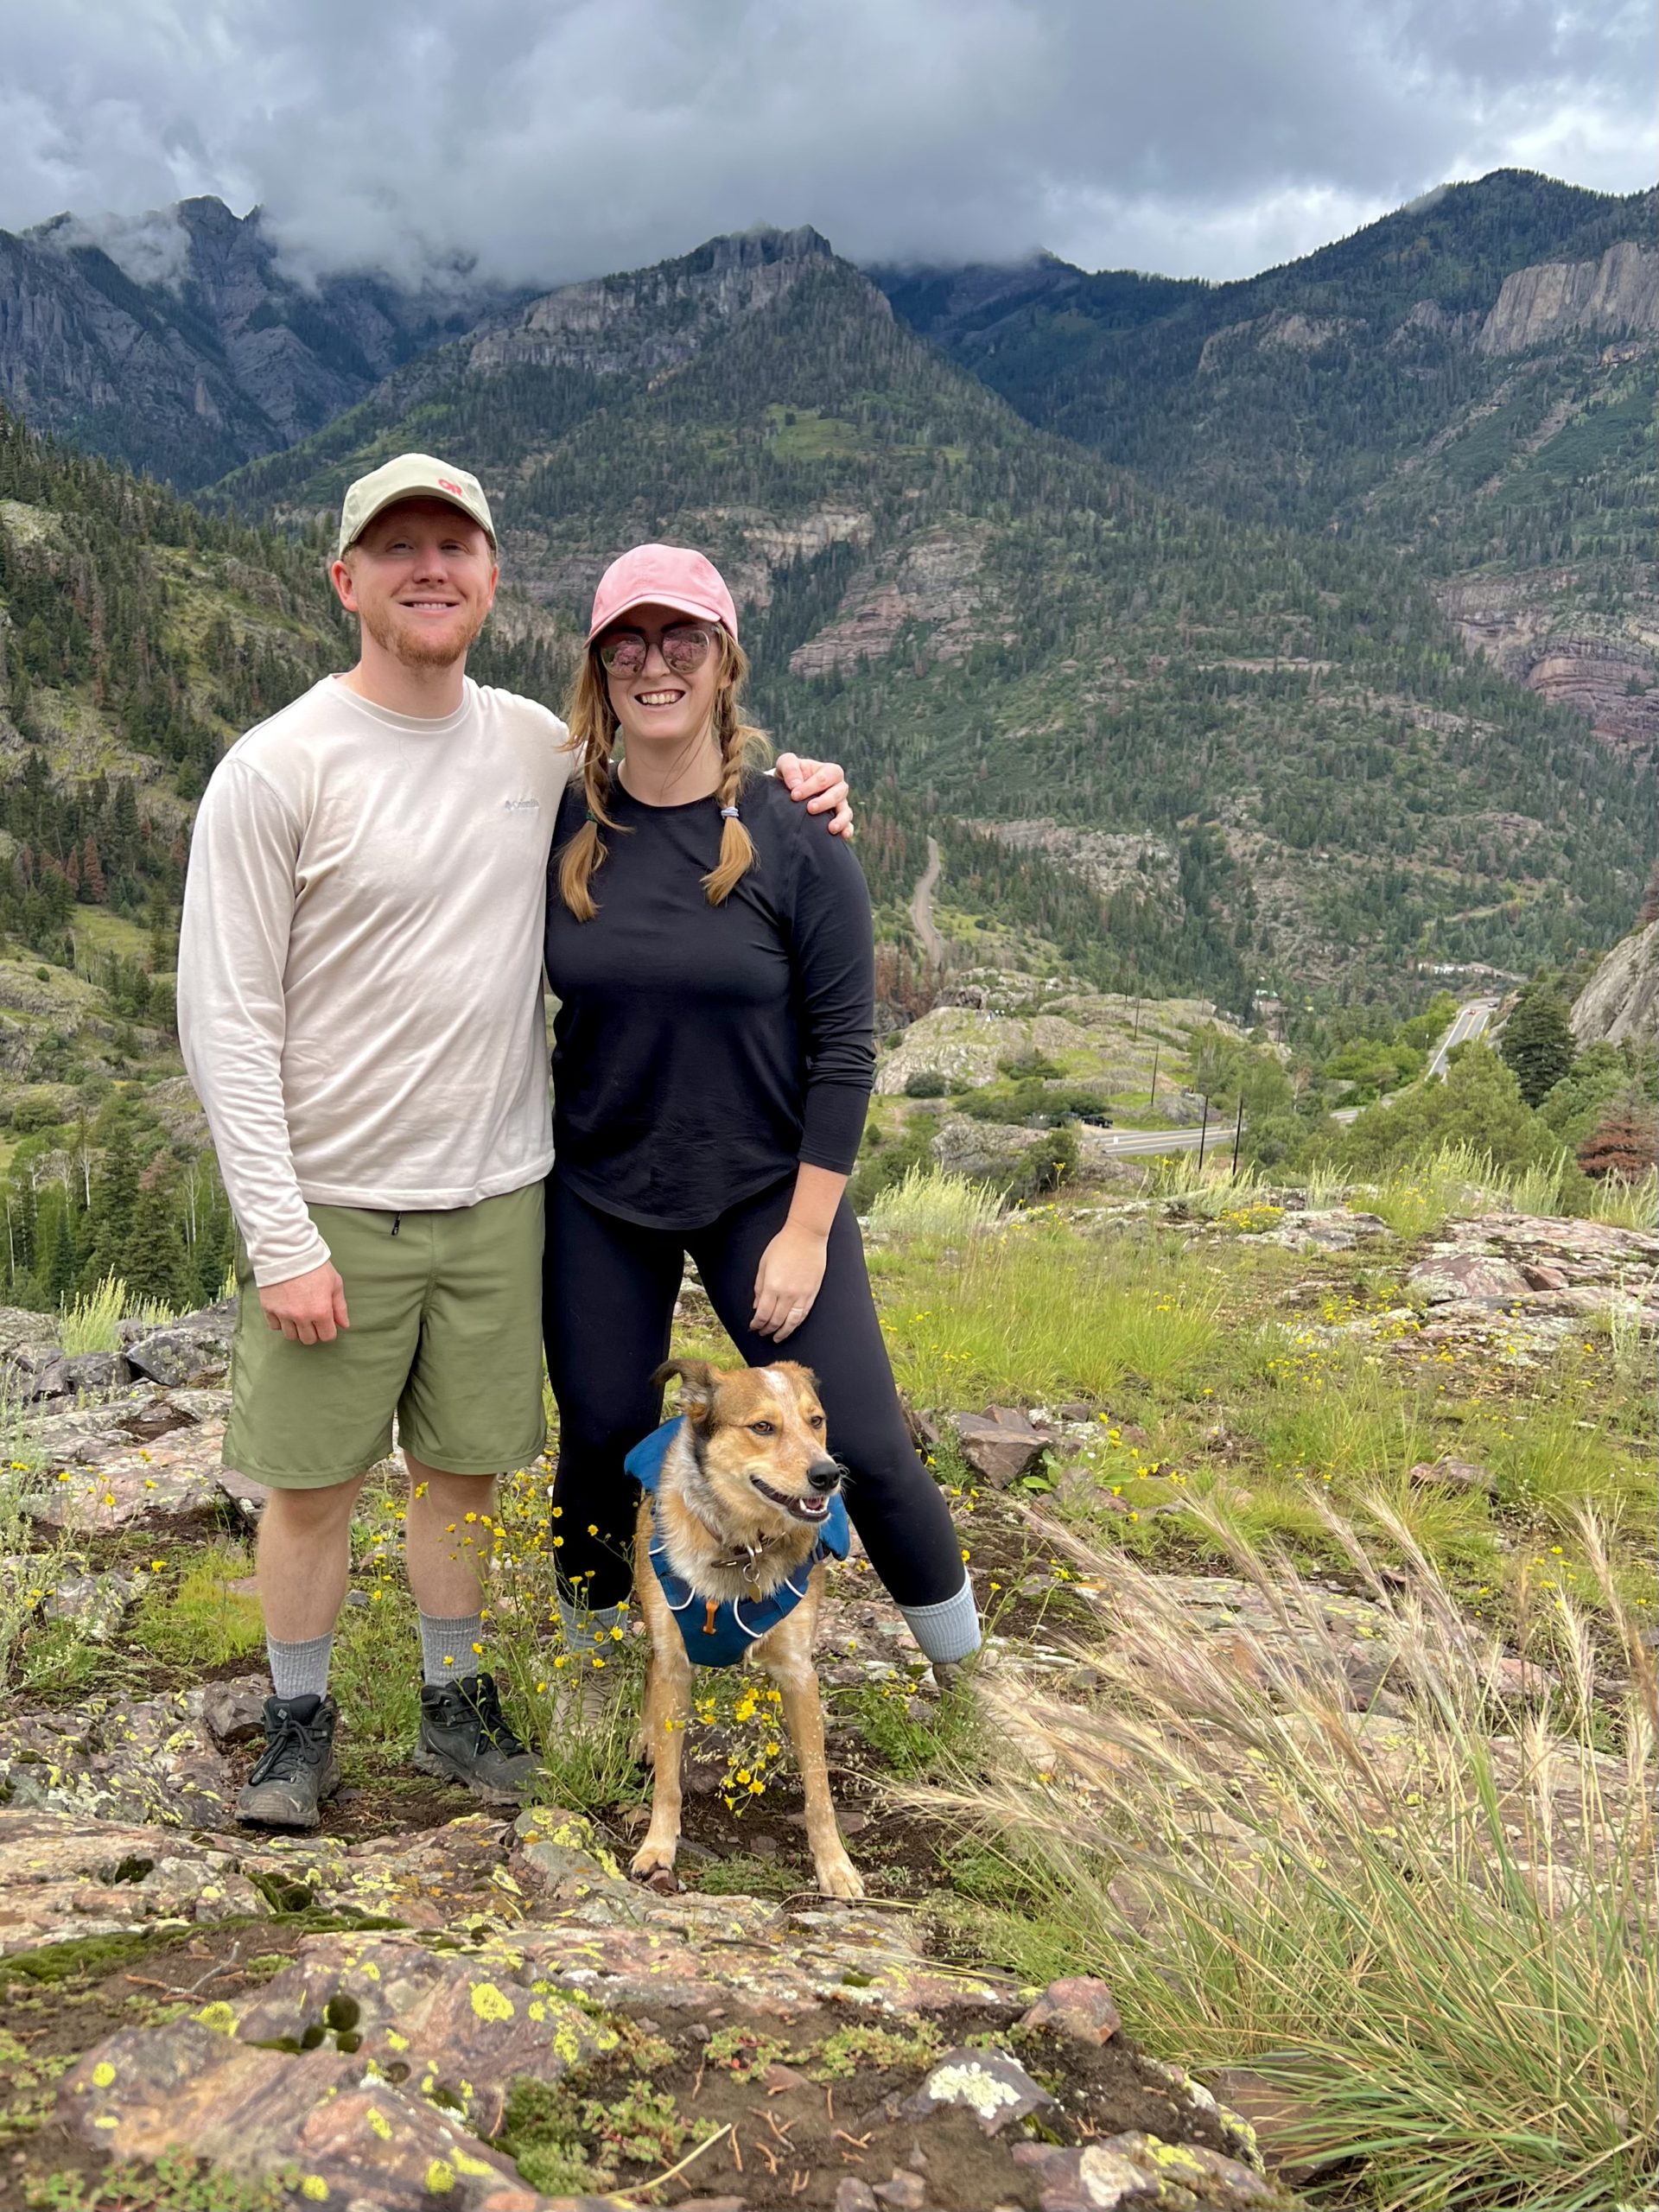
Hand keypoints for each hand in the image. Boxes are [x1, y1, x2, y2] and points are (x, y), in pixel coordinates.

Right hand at [259, 1261, 349, 1345]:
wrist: (288, 1251)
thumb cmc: (315, 1265)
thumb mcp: (334, 1283)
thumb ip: (340, 1307)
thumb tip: (344, 1325)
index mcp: (321, 1311)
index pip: (327, 1336)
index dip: (329, 1331)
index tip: (327, 1323)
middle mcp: (301, 1316)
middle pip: (308, 1340)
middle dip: (313, 1331)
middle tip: (313, 1319)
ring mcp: (283, 1314)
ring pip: (291, 1336)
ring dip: (296, 1329)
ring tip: (298, 1315)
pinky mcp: (268, 1308)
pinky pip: (274, 1326)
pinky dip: (280, 1322)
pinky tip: (285, 1311)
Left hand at [751, 1222, 827, 1340]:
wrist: (806, 1236)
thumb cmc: (783, 1245)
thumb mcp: (763, 1264)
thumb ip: (759, 1287)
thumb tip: (757, 1306)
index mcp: (772, 1286)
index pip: (763, 1314)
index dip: (757, 1324)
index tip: (753, 1327)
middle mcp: (787, 1294)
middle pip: (776, 1321)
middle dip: (767, 1330)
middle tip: (763, 1333)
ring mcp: (802, 1295)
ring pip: (792, 1322)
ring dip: (783, 1332)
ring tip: (777, 1337)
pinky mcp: (813, 1293)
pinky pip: (804, 1314)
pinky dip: (796, 1323)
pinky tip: (791, 1326)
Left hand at [775, 753, 853, 838]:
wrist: (789, 791)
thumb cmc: (790, 775)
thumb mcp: (786, 763)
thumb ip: (789, 768)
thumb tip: (795, 785)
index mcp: (829, 771)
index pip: (825, 777)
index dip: (811, 786)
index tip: (794, 795)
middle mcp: (838, 787)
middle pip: (838, 793)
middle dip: (825, 801)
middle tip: (810, 808)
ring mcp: (840, 804)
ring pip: (846, 811)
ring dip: (840, 819)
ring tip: (831, 828)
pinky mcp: (839, 819)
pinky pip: (848, 825)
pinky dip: (847, 829)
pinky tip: (843, 836)